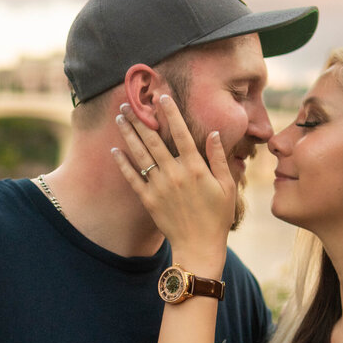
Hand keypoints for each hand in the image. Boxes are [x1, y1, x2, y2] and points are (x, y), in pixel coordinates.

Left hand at [112, 95, 235, 260]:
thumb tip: (213, 133)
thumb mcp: (227, 186)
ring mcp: (159, 187)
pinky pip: (132, 177)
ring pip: (140, 154)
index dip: (171, 113)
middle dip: (140, 119)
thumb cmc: (217, 217)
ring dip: (129, 134)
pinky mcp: (148, 200)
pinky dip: (122, 163)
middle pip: (153, 139)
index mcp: (195, 168)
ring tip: (120, 117)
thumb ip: (218, 158)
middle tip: (128, 103)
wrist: (199, 246)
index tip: (162, 97)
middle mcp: (174, 173)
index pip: (181, 133)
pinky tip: (115, 149)